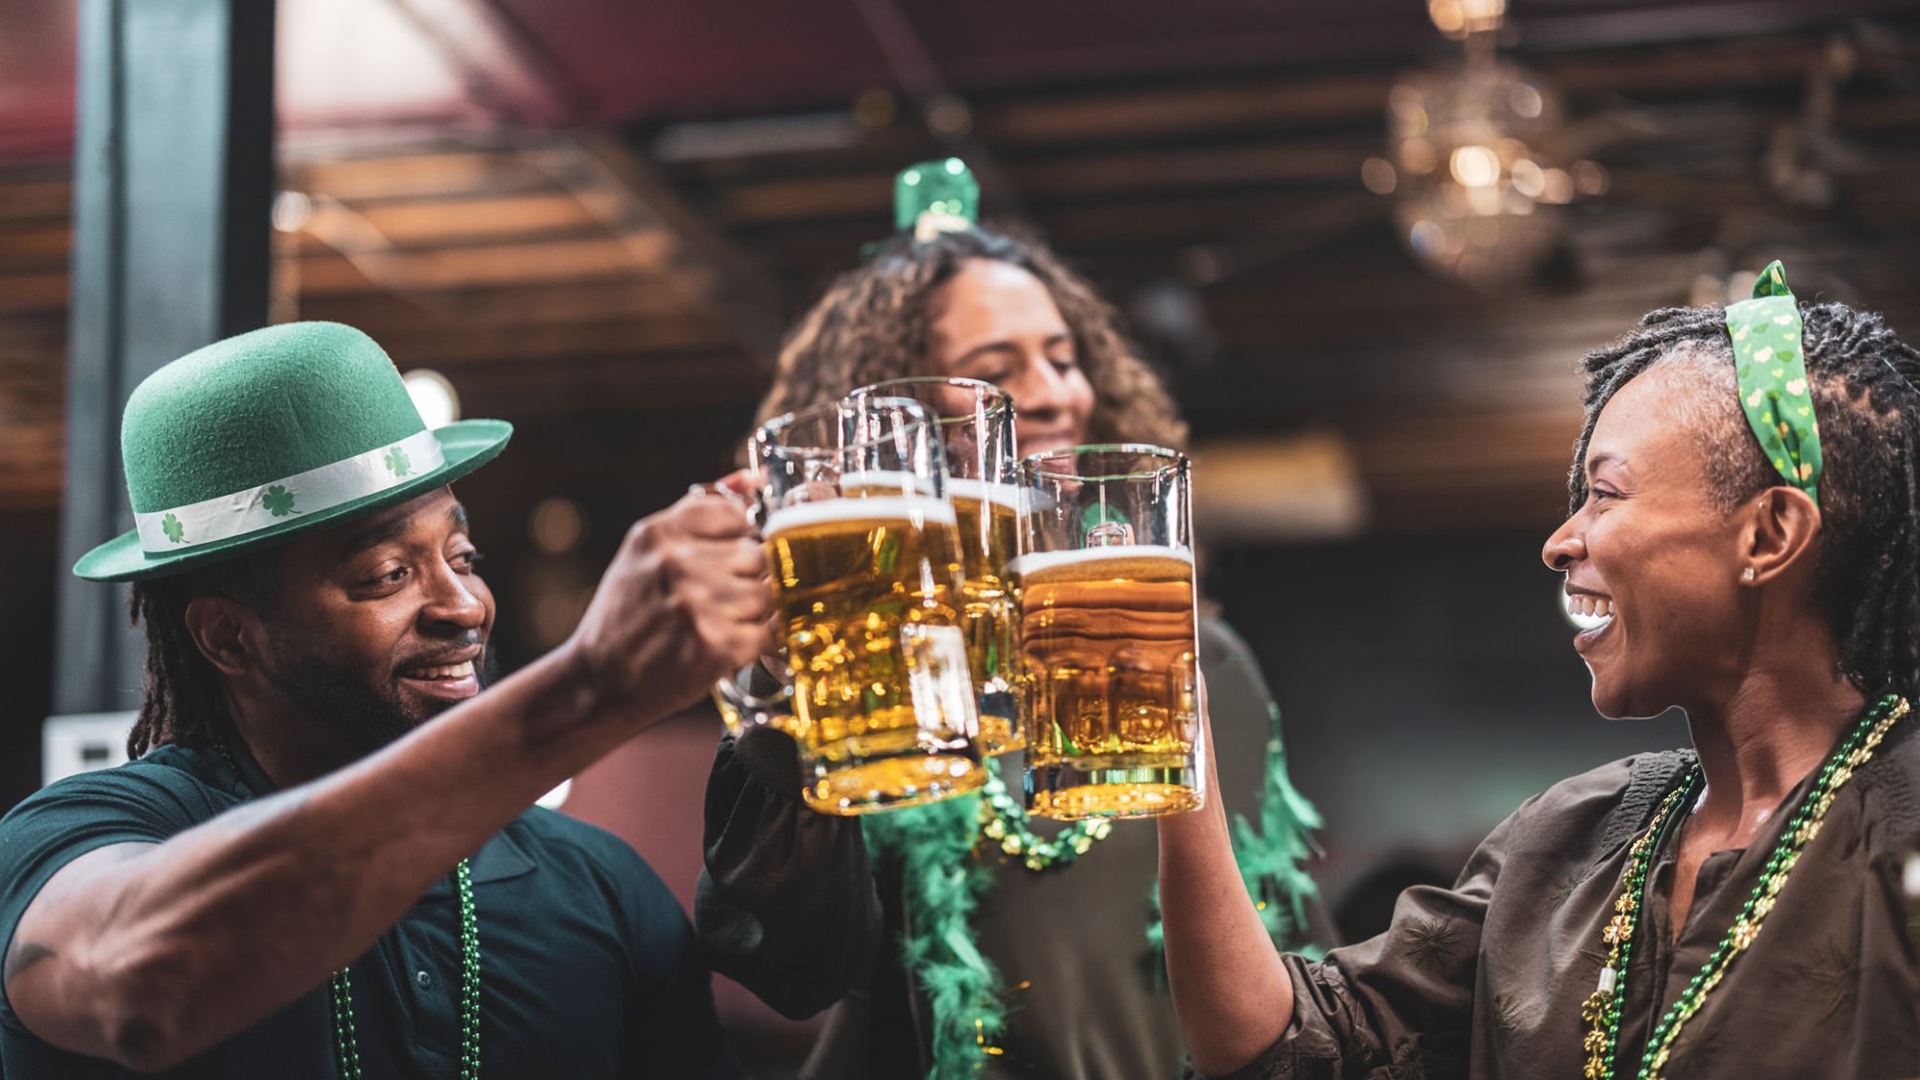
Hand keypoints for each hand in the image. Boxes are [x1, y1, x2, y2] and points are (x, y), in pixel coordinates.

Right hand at [567, 484, 774, 725]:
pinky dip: (766, 639)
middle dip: (752, 575)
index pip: (736, 513)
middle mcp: (678, 563)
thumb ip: (696, 513)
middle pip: (759, 552)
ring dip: (758, 610)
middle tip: (727, 597)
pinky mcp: (718, 646)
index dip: (740, 537)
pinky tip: (740, 642)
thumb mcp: (644, 553)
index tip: (728, 557)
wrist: (598, 682)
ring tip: (727, 622)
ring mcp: (699, 605)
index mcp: (660, 533)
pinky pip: (772, 631)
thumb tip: (751, 480)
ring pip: (770, 592)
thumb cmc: (626, 615)